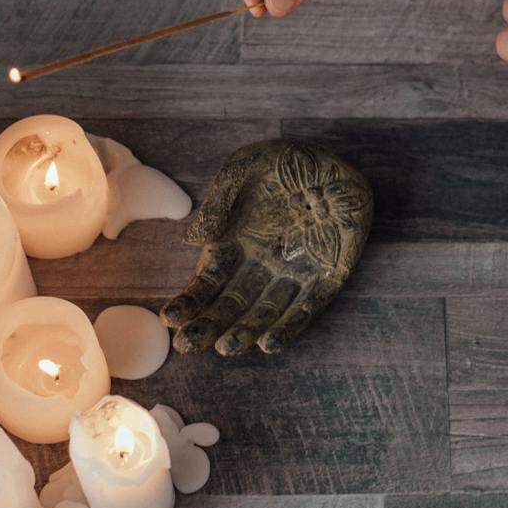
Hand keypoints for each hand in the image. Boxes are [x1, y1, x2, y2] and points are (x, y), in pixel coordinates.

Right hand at [160, 140, 371, 355]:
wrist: (336, 160)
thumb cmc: (285, 162)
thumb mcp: (244, 169)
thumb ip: (219, 201)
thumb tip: (193, 241)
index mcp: (235, 243)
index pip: (207, 280)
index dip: (190, 300)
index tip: (171, 318)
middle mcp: (261, 264)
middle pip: (231, 303)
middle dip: (209, 325)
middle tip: (188, 345)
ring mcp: (294, 274)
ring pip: (266, 311)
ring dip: (246, 331)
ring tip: (227, 347)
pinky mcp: (326, 278)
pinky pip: (306, 308)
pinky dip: (289, 326)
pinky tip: (269, 344)